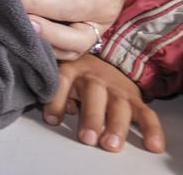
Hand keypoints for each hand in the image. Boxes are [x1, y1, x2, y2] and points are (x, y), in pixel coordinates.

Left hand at [18, 0, 133, 59]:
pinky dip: (48, 51)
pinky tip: (24, 41)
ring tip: (19, 22)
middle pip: (72, 8)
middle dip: (39, 2)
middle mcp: (106, 6)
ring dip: (46, 33)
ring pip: (73, 38)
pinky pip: (69, 55)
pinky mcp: (85, 44)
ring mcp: (96, 28)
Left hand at [42, 54, 164, 152]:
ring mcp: (117, 89)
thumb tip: (55, 117)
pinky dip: (152, 130)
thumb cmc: (78, 75)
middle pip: (94, 95)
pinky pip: (146, 114)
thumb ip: (56, 95)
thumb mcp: (62, 76)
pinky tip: (153, 145)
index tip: (52, 120)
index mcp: (73, 70)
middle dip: (91, 118)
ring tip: (111, 145)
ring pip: (119, 106)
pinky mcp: (135, 99)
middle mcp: (96, 79)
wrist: (105, 61)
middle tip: (87, 138)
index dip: (56, 101)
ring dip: (116, 127)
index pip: (63, 82)